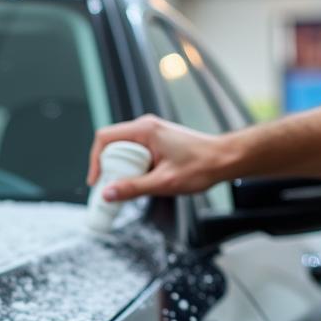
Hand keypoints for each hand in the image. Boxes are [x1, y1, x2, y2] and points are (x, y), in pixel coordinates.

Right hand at [86, 114, 232, 201]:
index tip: (96, 180)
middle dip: (108, 167)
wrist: (224, 159)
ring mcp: (152, 133)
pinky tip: (142, 181)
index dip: (95, 160)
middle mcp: (146, 127)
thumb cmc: (201, 165)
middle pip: (111, 145)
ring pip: (123, 150)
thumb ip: (132, 188)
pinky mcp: (158, 142)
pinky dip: (132, 167)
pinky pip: (136, 153)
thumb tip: (108, 193)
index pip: (104, 138)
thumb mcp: (163, 182)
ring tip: (130, 186)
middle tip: (113, 187)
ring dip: (121, 169)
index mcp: (144, 130)